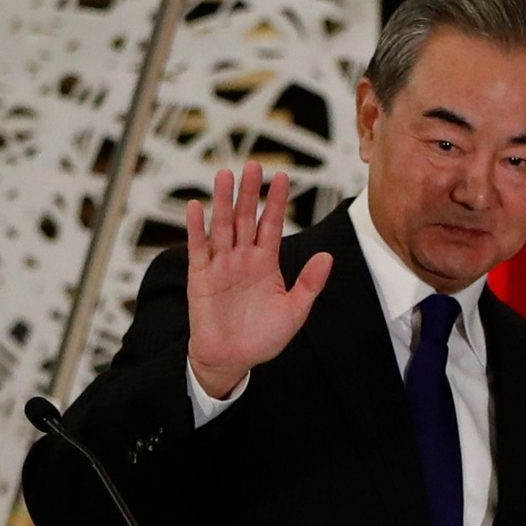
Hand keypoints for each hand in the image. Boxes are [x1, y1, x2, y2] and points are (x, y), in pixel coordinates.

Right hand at [186, 161, 332, 397]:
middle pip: (246, 218)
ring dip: (223, 201)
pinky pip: (198, 249)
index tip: (282, 176)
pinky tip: (196, 207)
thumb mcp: (294, 312)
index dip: (276, 201)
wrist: (232, 361)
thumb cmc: (263, 339)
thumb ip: (309, 284)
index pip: (271, 224)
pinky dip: (196, 228)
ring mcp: (221, 266)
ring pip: (222, 227)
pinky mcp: (200, 278)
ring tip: (224, 175)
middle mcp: (242, 259)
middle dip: (250, 192)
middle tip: (254, 165)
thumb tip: (328, 256)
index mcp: (266, 263)